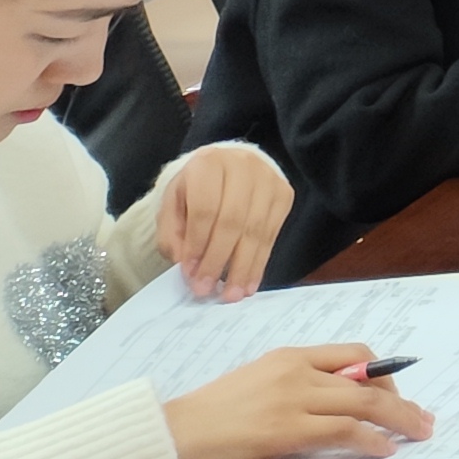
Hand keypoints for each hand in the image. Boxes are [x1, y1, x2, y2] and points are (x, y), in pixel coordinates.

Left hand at [154, 143, 288, 300]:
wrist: (228, 166)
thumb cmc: (196, 190)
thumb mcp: (173, 206)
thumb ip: (174, 235)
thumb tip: (188, 265)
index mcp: (207, 165)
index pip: (205, 209)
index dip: (199, 244)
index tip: (191, 275)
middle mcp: (242, 167)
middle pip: (233, 221)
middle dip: (220, 260)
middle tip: (209, 290)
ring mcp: (269, 180)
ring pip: (256, 229)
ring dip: (243, 267)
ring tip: (232, 294)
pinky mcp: (285, 194)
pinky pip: (272, 234)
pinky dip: (260, 262)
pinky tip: (249, 281)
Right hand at [163, 346, 436, 458]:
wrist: (168, 434)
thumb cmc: (206, 418)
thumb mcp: (255, 388)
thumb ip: (293, 389)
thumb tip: (331, 407)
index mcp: (287, 357)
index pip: (351, 355)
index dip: (381, 374)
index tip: (395, 393)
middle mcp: (295, 371)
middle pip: (366, 378)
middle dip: (399, 399)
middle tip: (419, 417)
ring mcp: (292, 398)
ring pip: (363, 403)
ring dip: (398, 420)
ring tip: (417, 433)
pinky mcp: (286, 429)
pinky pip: (344, 431)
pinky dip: (371, 440)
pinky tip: (384, 450)